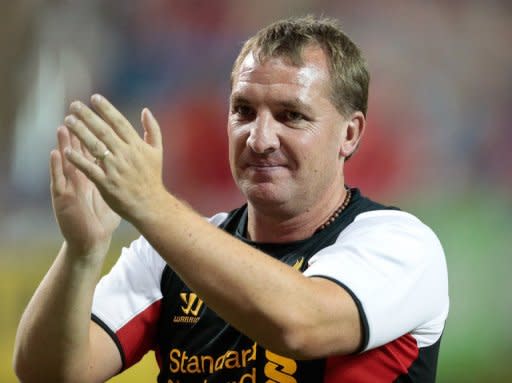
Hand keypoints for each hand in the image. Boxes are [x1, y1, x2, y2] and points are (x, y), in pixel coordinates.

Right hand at [50, 126, 120, 255]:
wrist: (93, 239)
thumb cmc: (105, 216)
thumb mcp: (113, 192)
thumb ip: (120, 175)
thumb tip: (131, 160)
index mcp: (93, 175)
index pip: (93, 151)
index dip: (95, 135)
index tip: (97, 117)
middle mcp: (80, 178)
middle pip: (78, 152)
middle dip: (78, 133)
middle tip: (75, 114)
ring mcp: (70, 186)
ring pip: (66, 162)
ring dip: (64, 144)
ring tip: (62, 127)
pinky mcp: (63, 198)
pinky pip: (59, 180)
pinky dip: (57, 167)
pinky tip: (55, 154)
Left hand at [62, 94, 165, 224]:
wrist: (150, 204)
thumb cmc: (152, 177)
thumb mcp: (157, 151)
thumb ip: (152, 130)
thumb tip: (145, 110)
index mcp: (137, 146)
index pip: (119, 123)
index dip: (106, 109)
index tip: (94, 98)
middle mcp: (125, 155)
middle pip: (104, 131)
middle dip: (88, 116)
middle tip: (74, 105)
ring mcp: (115, 169)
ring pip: (95, 147)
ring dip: (80, 132)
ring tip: (68, 121)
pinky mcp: (107, 183)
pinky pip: (90, 169)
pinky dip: (79, 160)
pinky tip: (67, 150)